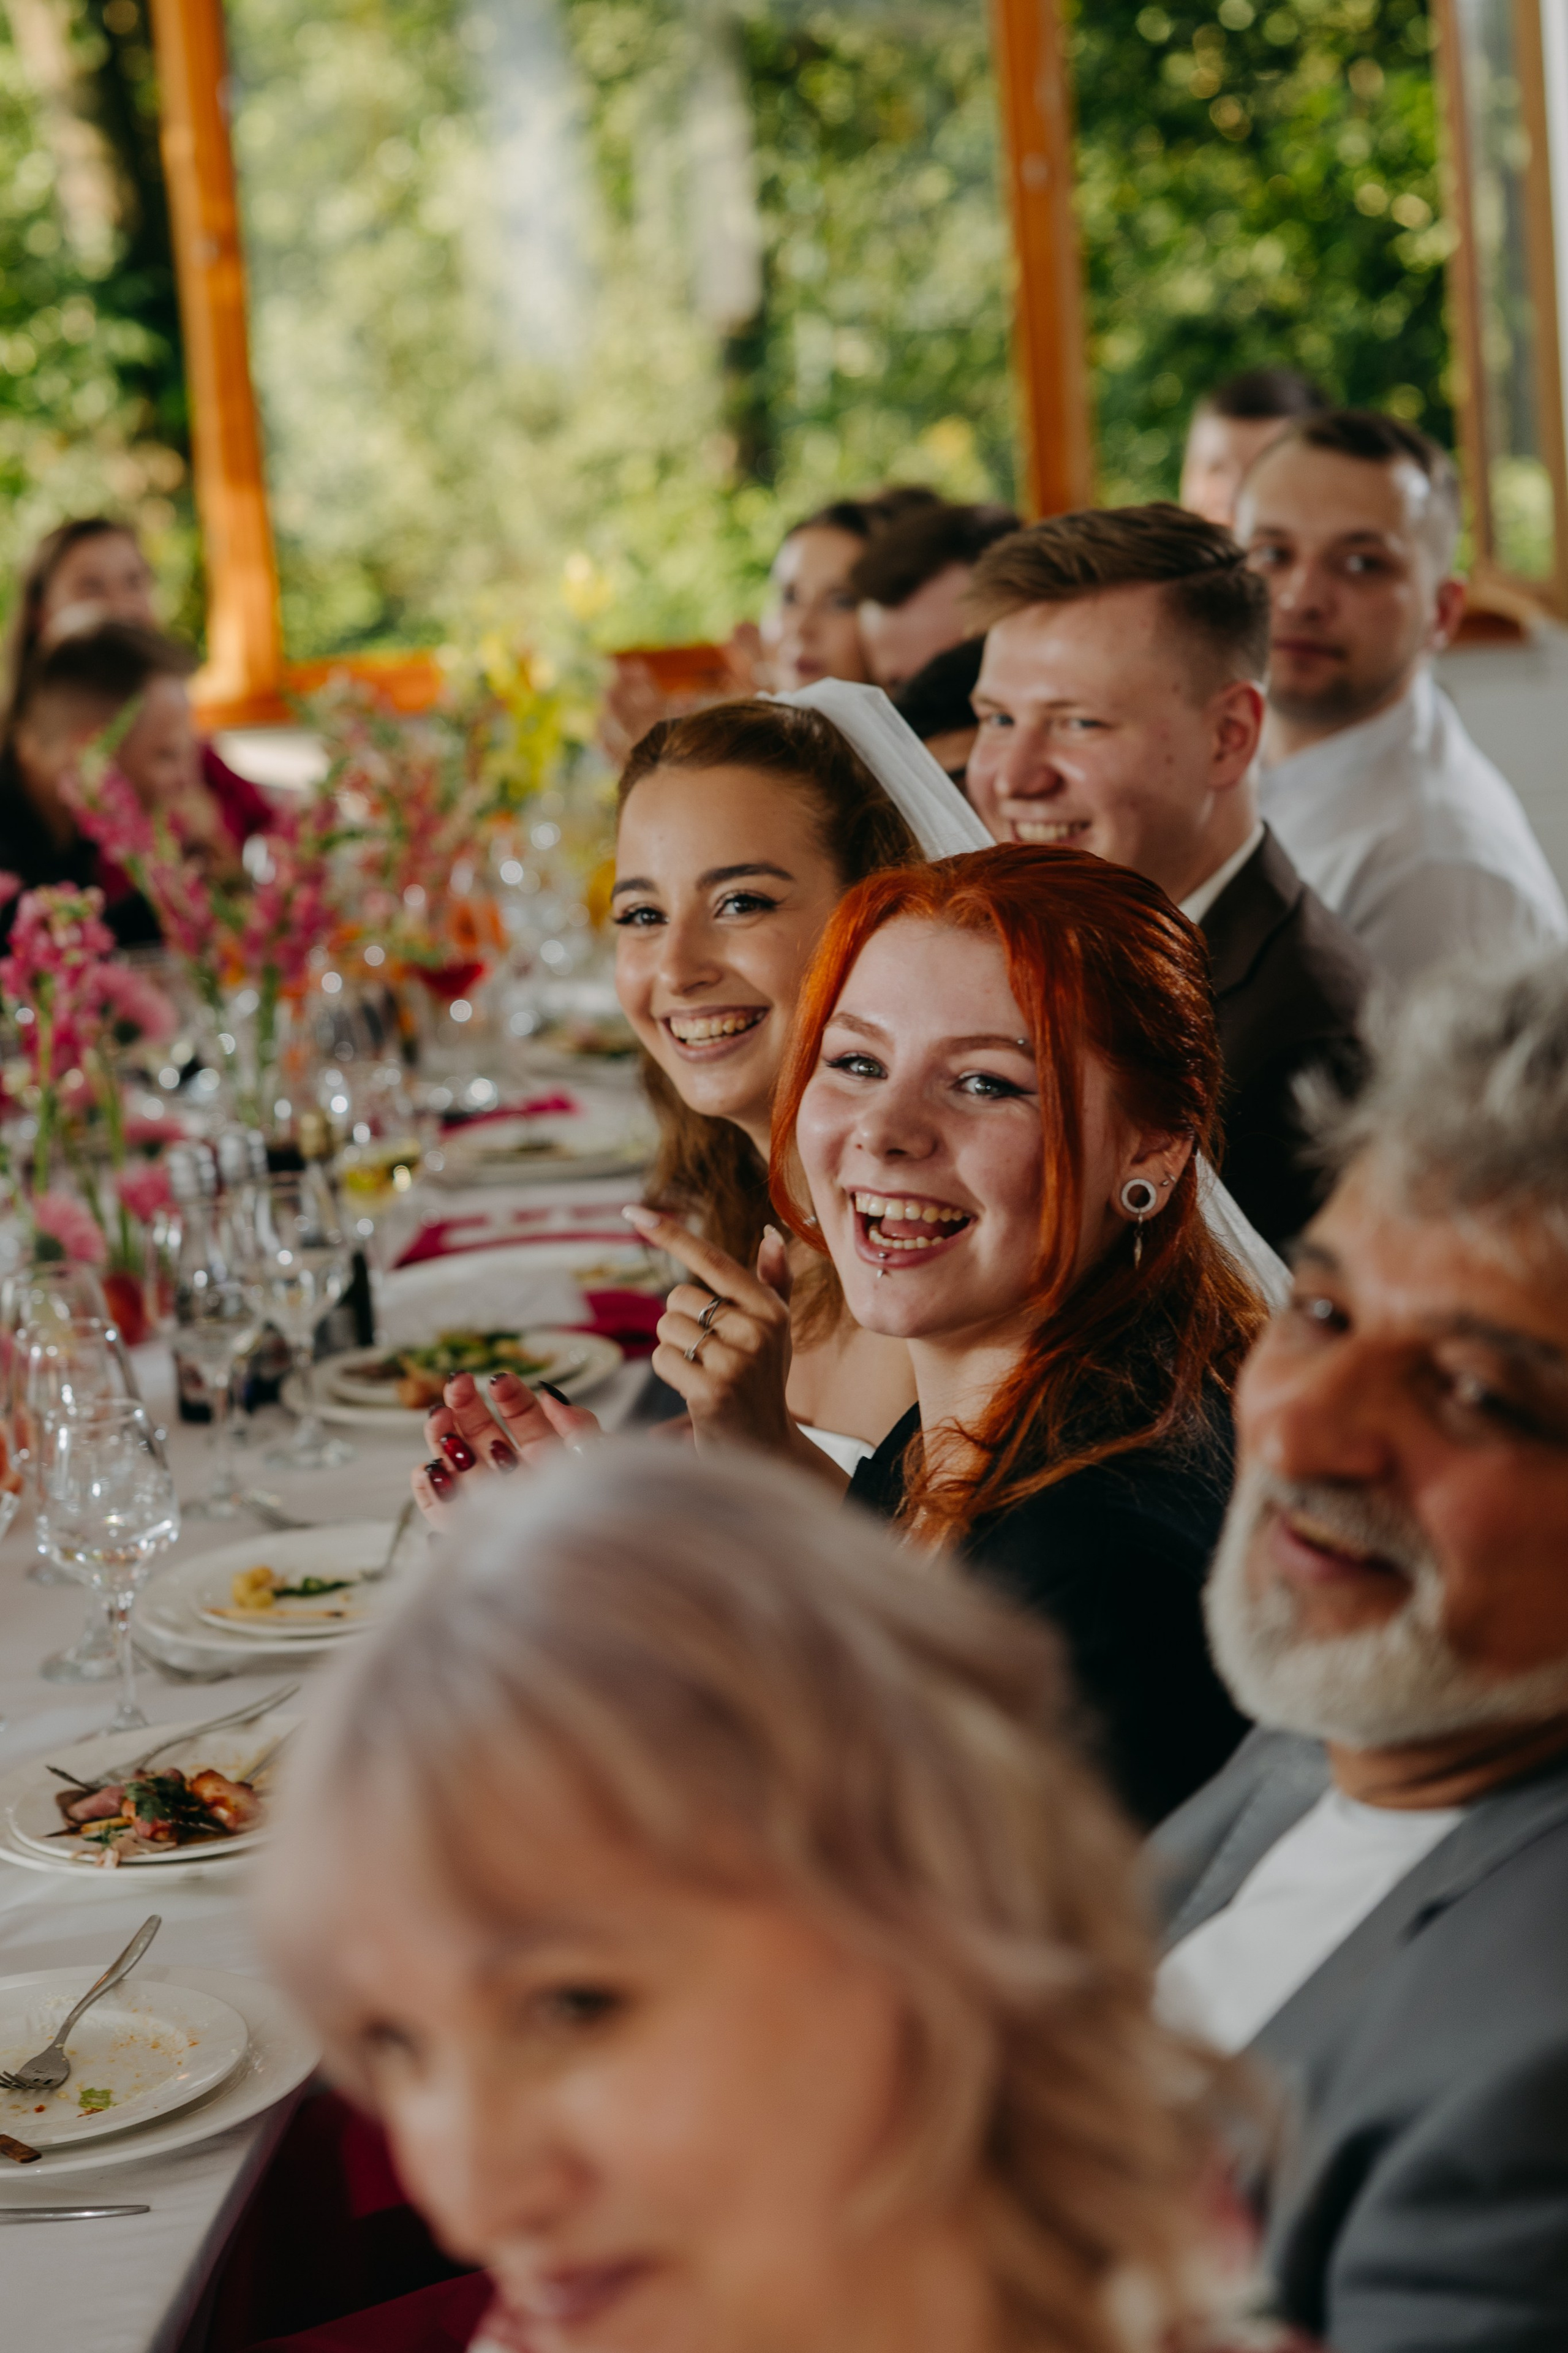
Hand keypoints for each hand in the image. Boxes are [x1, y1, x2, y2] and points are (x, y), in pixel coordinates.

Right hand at [408, 1371, 600, 1526]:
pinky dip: (431, 1494)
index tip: (498, 1379)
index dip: (510, 1398)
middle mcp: (521, 1481)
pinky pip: (445, 1516)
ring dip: (445, 1441)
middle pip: (485, 1437)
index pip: (524, 1420)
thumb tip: (549, 1394)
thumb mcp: (605, 1466)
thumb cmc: (616, 1516)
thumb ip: (579, 1428)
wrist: (609, 1578)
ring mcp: (496, 1509)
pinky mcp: (475, 1540)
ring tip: (437, 1418)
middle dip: (468, 1409)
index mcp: (552, 1459)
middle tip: (456, 1385)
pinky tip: (425, 1470)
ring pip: (461, 1468)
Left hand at [622, 1205, 805, 1459]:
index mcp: (770, 1308)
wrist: (767, 1448)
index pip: (712, 1259)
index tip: (634, 1211)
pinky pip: (663, 1359)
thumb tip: (771, 1234)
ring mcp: (736, 1361)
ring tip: (705, 1373)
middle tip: (709, 1354)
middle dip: (682, 1323)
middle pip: (678, 1297)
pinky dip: (671, 1373)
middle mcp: (757, 1329)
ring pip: (667, 1328)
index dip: (671, 1234)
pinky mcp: (711, 1390)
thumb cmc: (763, 1383)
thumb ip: (773, 1282)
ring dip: (676, 1350)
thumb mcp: (775, 1331)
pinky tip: (695, 1390)